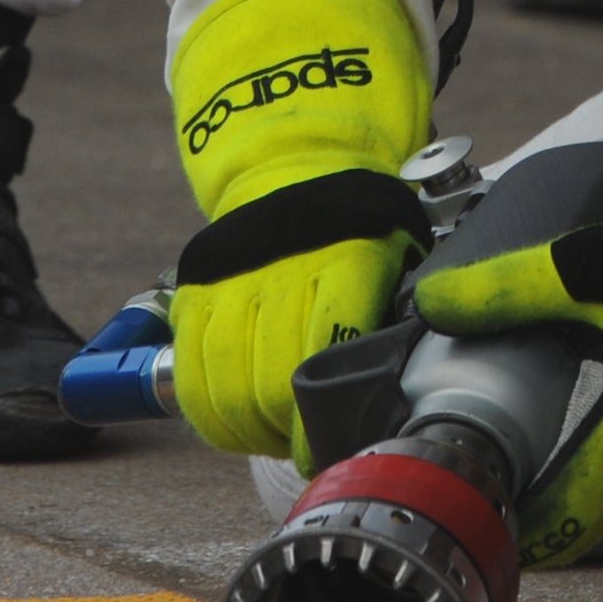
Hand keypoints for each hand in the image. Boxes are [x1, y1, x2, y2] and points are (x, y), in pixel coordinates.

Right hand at [165, 0, 432, 461]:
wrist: (298, 155)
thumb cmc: (365, 222)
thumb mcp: (401, 250)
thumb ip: (400, 311)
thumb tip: (415, 387)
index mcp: (347, 257)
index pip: (323, 352)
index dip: (321, 416)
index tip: (331, 446)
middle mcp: (284, 266)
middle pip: (266, 381)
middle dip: (280, 432)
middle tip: (300, 446)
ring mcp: (233, 278)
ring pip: (219, 380)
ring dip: (239, 425)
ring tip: (265, 435)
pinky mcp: (196, 288)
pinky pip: (186, 364)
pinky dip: (203, 405)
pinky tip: (229, 419)